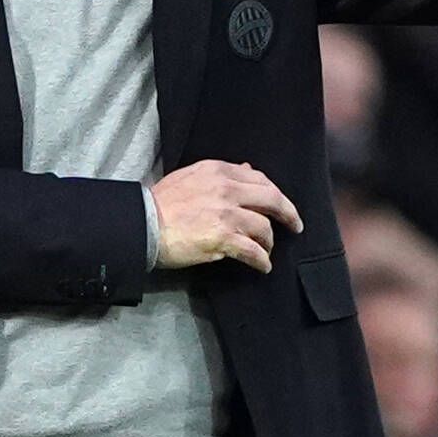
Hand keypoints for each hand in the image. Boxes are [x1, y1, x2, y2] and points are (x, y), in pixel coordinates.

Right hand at [152, 160, 302, 270]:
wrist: (142, 224)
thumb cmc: (161, 203)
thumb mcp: (190, 176)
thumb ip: (220, 174)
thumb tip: (247, 170)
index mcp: (218, 171)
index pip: (258, 178)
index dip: (274, 193)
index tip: (280, 204)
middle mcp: (226, 189)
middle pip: (272, 199)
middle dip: (288, 214)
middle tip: (295, 225)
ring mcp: (227, 214)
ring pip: (264, 228)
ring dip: (269, 242)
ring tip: (266, 251)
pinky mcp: (224, 238)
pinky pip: (253, 251)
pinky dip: (262, 260)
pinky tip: (263, 266)